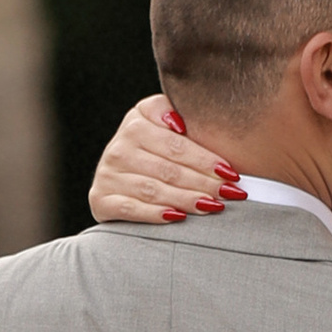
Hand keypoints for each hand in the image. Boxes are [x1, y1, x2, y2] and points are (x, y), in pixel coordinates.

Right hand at [88, 95, 245, 225]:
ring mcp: (108, 174)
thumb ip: (176, 114)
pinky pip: (131, 208)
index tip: (231, 172)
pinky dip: (156, 214)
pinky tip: (178, 217)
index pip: (176, 145)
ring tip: (213, 206)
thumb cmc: (153, 149)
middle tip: (230, 193)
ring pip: (154, 190)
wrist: (118, 176)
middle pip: (168, 169)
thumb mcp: (162, 121)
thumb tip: (185, 121)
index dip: (205, 160)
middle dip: (204, 183)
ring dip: (187, 199)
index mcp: (136, 122)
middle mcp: (118, 147)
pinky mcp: (101, 199)